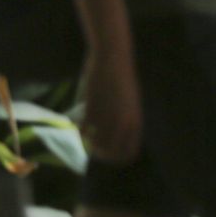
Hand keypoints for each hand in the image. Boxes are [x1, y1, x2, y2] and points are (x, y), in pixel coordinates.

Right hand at [81, 48, 141, 164]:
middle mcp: (124, 123)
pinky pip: (83, 131)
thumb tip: (112, 141)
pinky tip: (79, 124)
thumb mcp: (128, 103)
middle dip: (100, 154)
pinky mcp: (92, 110)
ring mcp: (107, 118)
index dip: (117, 158)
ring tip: (87, 134)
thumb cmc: (120, 79)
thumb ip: (123, 121)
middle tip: (93, 147)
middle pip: (110, 154)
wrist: (112, 57)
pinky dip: (80, 130)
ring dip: (89, 143)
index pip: (129, 154)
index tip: (108, 153)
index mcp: (136, 121)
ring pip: (95, 145)